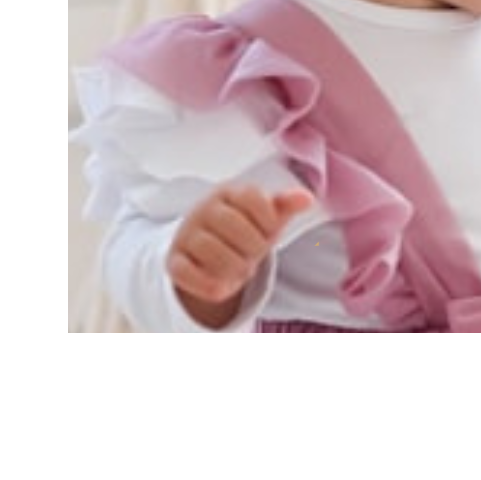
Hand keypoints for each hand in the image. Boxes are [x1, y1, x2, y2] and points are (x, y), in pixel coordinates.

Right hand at [168, 184, 313, 328]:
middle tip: (253, 254)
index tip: (268, 230)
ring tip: (239, 269)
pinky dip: (209, 285)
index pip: (253, 198)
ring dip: (234, 268)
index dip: (268, 220)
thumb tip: (307, 198)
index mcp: (229, 192)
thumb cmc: (245, 230)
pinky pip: (186, 273)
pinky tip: (223, 287)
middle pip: (234, 225)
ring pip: (211, 250)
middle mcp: (203, 209)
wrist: (209, 254)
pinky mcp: (173, 261)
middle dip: (253, 247)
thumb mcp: (267, 218)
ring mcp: (186, 234)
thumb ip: (285, 206)